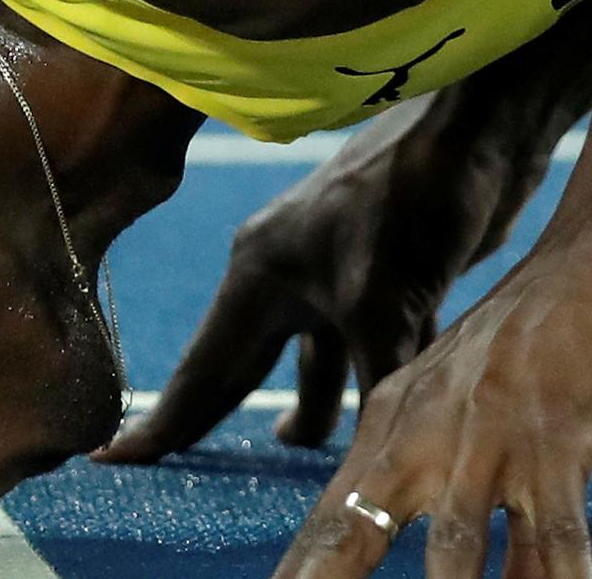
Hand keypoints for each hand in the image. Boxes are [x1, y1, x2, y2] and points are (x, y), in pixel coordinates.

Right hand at [94, 98, 500, 461]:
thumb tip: (370, 466)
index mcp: (258, 278)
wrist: (476, 126)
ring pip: (310, 356)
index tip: (115, 457)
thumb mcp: (386, 304)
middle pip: (241, 365)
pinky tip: (381, 401)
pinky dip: (365, 375)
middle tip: (179, 463)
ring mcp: (331, 273)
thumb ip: (370, 387)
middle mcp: (284, 276)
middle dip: (216, 414)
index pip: (202, 370)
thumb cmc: (411, 201)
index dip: (163, 422)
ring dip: (311, 400)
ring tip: (303, 444)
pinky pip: (360, 341)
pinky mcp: (383, 271)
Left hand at [274, 263, 591, 577]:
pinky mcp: (552, 443)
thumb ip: (442, 499)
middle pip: (357, 525)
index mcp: (388, 426)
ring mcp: (482, 440)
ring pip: (452, 542)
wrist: (583, 269)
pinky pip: (551, 535)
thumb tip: (449, 577)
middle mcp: (420, 435)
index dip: (301, 569)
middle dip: (325, 576)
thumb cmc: (518, 355)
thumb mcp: (456, 417)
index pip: (330, 516)